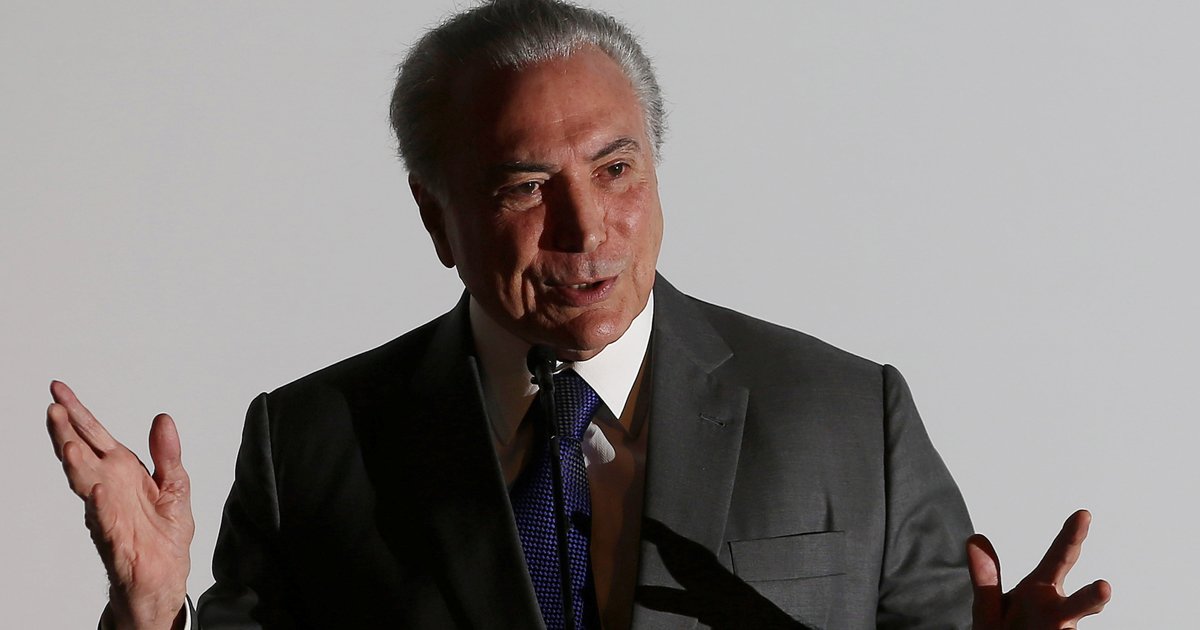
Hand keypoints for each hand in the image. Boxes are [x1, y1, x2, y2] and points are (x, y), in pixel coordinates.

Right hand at [46, 381, 193, 629]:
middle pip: (84, 455)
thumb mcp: (175, 487)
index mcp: (124, 473)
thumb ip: (167, 454)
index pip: (96, 437)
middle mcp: (111, 489)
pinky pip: (106, 521)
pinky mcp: (117, 540)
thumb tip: (163, 418)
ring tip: (68, 444)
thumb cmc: (163, 537)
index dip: (79, 414)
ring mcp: (109, 513)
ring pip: (88, 485)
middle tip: (54, 408)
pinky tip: (97, 490)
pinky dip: (101, 506)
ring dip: (78, 466)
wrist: (162, 581)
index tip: (59, 391)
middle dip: (68, 432)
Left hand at [967, 509, 1110, 628]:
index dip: (1069, 537)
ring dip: (1083, 624)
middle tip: (1103, 588)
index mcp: (1039, 591)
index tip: (1083, 514)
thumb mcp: (989, 607)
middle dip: (1090, 598)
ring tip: (1093, 616)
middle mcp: (1057, 613)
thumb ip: (985, 577)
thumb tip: (975, 538)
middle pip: (1076, 603)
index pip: (1057, 559)